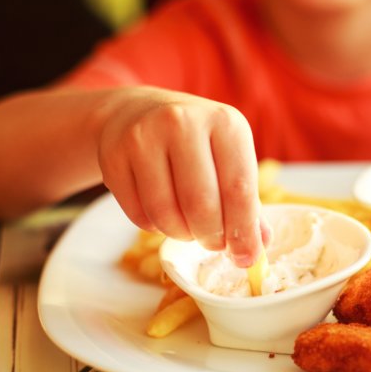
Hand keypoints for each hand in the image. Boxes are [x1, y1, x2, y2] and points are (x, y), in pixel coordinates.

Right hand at [96, 86, 268, 266]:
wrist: (140, 113)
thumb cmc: (197, 143)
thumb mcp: (230, 158)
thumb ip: (247, 203)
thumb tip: (257, 246)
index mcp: (224, 122)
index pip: (239, 189)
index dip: (243, 232)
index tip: (245, 258)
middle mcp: (183, 122)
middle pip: (201, 204)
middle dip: (211, 237)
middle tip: (214, 244)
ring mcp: (144, 137)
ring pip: (165, 213)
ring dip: (181, 234)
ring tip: (189, 228)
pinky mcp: (113, 156)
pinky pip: (138, 215)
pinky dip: (155, 227)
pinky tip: (163, 214)